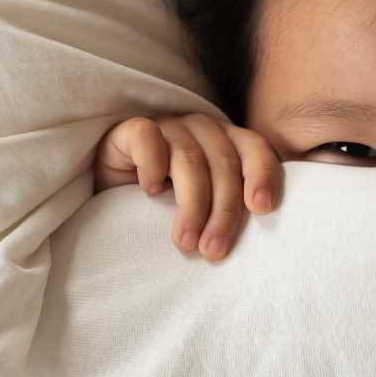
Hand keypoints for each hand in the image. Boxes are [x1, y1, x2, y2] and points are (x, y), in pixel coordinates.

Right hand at [94, 114, 281, 259]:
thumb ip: (232, 211)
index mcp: (230, 143)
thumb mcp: (207, 210)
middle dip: (223, 211)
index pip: (256, 150)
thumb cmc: (168, 207)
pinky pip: (148, 137)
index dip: (262, 176)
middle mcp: (204, 129)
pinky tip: (149, 192)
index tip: (262, 208)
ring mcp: (168, 126)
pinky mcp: (131, 129)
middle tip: (213, 250)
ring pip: (189, 159)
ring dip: (191, 205)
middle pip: (224, 164)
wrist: (113, 197)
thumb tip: (260, 242)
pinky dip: (151, 165)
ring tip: (185, 242)